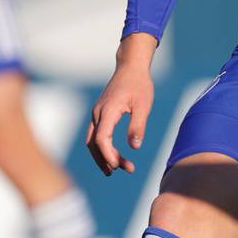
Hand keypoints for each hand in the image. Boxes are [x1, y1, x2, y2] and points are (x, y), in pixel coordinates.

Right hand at [87, 38, 156, 175]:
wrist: (131, 67)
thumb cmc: (139, 85)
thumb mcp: (144, 105)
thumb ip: (138, 126)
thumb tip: (134, 147)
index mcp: (108, 111)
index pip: (102, 139)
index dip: (108, 155)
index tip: (119, 166)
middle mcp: (98, 113)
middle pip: (94, 143)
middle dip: (106, 159)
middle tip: (125, 170)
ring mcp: (97, 114)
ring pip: (92, 140)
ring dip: (102, 156)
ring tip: (114, 170)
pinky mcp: (100, 114)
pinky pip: (96, 135)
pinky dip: (102, 147)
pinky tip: (112, 156)